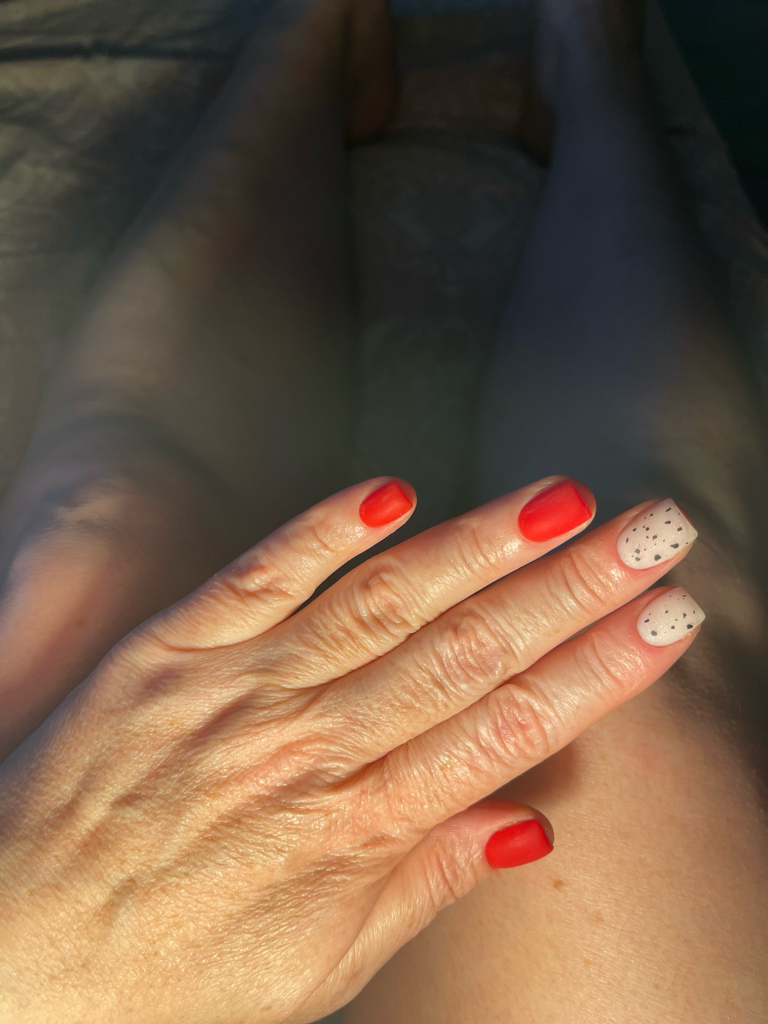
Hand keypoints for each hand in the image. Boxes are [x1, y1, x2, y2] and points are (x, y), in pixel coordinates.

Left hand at [0, 475, 701, 1023]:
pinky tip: (392, 493)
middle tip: (655, 533)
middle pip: (468, 652)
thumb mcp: (319, 967)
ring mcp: (238, 690)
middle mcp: (309, 749)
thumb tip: (530, 827)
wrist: (14, 960)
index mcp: (357, 830)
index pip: (508, 730)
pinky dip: (323, 530)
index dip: (598, 672)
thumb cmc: (172, 975)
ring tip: (563, 502)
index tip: (667, 622)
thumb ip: (427, 882)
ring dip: (481, 547)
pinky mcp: (171, 651)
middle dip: (575, 588)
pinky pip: (259, 575)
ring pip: (384, 602)